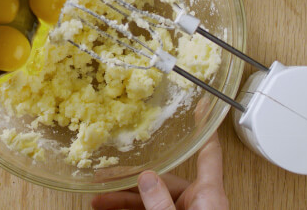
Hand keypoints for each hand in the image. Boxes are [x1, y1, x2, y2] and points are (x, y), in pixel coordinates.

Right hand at [91, 132, 228, 209]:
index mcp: (209, 198)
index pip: (209, 156)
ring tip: (96, 201)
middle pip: (163, 180)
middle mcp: (198, 205)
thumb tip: (147, 178)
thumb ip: (161, 204)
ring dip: (122, 201)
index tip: (204, 107)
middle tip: (105, 179)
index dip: (206, 130)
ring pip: (150, 201)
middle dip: (130, 181)